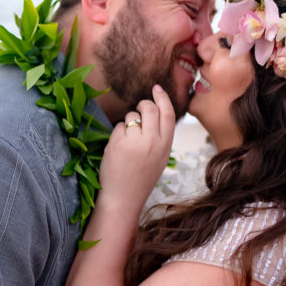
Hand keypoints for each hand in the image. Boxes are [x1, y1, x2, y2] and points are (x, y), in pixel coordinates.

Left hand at [99, 85, 175, 210]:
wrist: (124, 197)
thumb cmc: (141, 178)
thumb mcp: (160, 158)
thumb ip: (160, 136)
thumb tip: (155, 111)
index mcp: (165, 146)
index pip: (168, 114)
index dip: (163, 98)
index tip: (157, 88)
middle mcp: (152, 142)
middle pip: (149, 108)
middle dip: (142, 104)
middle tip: (138, 109)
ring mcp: (134, 142)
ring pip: (131, 116)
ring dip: (128, 122)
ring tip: (127, 141)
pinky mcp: (117, 144)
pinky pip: (118, 127)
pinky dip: (117, 134)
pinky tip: (118, 149)